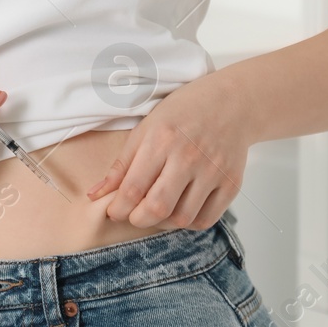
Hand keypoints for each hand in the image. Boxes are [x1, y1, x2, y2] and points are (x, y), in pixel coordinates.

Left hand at [83, 75, 254, 229]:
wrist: (232, 103)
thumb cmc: (185, 111)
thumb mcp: (146, 128)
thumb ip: (121, 164)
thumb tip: (95, 194)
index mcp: (161, 140)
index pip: (132, 188)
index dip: (118, 208)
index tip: (114, 211)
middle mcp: (188, 157)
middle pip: (157, 208)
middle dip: (137, 219)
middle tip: (132, 215)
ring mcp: (213, 172)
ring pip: (182, 218)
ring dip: (163, 222)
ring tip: (156, 211)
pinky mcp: (231, 184)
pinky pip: (206, 219)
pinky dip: (188, 223)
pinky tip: (179, 210)